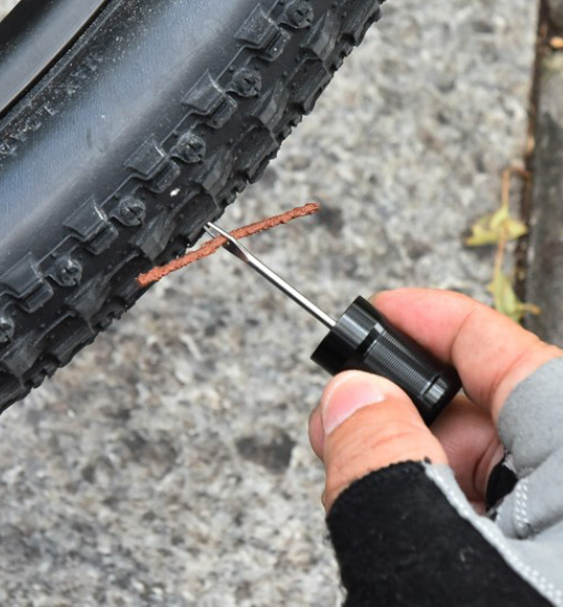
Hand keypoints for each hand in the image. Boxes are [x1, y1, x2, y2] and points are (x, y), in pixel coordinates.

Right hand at [309, 289, 562, 604]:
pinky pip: (485, 515)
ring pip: (479, 471)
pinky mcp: (542, 569)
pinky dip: (427, 508)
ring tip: (356, 493)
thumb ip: (387, 466)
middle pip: (489, 417)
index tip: (380, 311)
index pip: (513, 358)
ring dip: (408, 466)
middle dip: (404, 410)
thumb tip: (352, 393)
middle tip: (341, 422)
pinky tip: (391, 526)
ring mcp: (558, 536)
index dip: (438, 321)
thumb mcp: (431, 562)